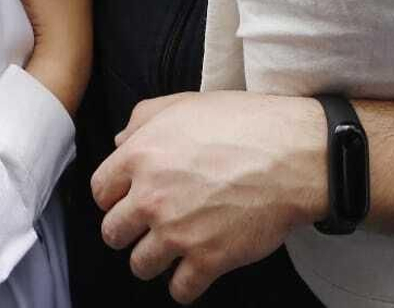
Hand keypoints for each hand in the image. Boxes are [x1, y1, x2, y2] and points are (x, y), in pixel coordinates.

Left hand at [91, 92, 326, 302]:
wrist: (293, 154)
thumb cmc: (243, 123)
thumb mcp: (185, 104)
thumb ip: (143, 119)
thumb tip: (120, 141)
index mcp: (141, 156)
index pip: (100, 192)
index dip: (114, 196)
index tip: (128, 199)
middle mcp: (151, 197)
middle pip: (112, 234)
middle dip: (128, 231)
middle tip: (149, 225)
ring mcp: (178, 233)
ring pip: (140, 266)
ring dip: (154, 259)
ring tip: (173, 247)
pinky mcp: (208, 260)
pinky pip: (179, 290)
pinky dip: (185, 284)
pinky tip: (195, 268)